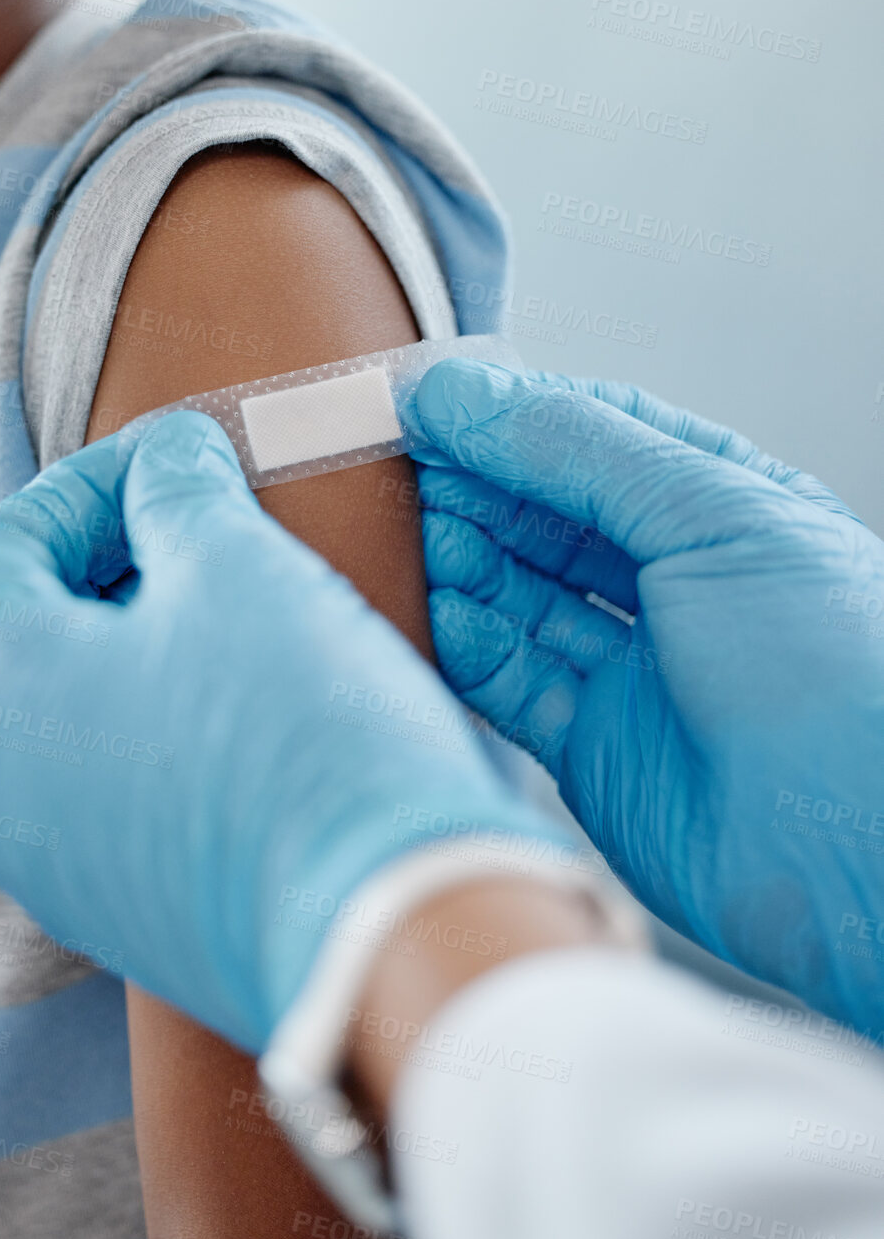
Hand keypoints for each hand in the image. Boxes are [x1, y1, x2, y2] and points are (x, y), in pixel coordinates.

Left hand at [0, 411, 563, 1052]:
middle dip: (74, 562)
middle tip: (164, 525)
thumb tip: (166, 459)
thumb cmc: (298, 735)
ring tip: (192, 601)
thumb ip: (179, 491)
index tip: (172, 457)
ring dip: (94, 639)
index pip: (1, 542)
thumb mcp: (237, 568)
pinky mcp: (99, 905)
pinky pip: (73, 785)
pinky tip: (204, 696)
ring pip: (30, 711)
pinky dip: (116, 717)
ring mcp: (32, 858)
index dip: (90, 482)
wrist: (378, 930)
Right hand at [411, 360, 883, 1033]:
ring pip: (518, 594)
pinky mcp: (596, 747)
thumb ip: (575, 447)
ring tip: (414, 530)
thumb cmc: (843, 670)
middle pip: (544, 514)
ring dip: (461, 559)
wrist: (865, 845)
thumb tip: (462, 393)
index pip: (594, 436)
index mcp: (724, 506)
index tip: (428, 402)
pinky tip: (439, 609)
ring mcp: (636, 667)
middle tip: (401, 463)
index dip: (509, 416)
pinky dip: (467, 643)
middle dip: (472, 484)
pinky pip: (509, 680)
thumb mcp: (711, 512)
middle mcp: (678, 583)